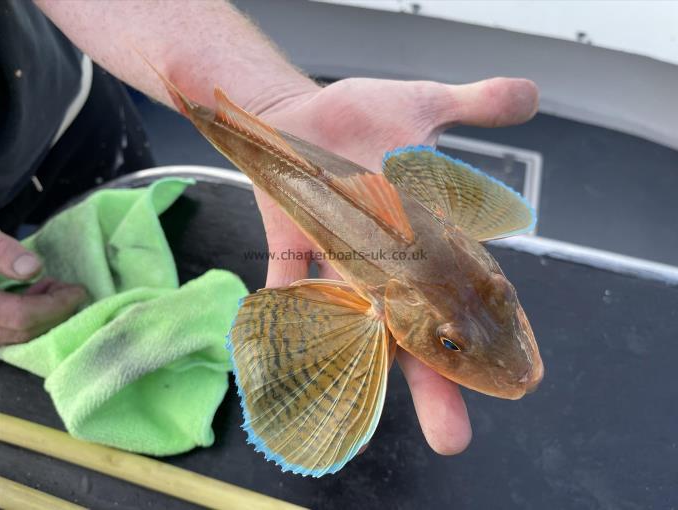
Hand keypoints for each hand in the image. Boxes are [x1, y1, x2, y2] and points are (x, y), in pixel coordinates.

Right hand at [0, 231, 86, 345]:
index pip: (21, 317)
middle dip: (54, 313)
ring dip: (41, 317)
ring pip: (13, 339)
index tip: (78, 290)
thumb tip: (33, 268)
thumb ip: (2, 251)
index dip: (55, 305)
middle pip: (21, 332)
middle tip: (68, 289)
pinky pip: (4, 336)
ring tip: (49, 288)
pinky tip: (32, 296)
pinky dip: (24, 320)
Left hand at [258, 76, 538, 453]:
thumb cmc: (362, 118)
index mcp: (424, 234)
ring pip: (354, 316)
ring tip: (359, 409)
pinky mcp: (291, 240)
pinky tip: (268, 353)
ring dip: (356, 357)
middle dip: (433, 383)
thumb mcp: (422, 104)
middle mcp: (384, 258)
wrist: (295, 117)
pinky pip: (285, 281)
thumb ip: (476, 104)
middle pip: (413, 329)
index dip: (488, 336)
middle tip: (455, 438)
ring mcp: (336, 254)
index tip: (516, 379)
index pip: (463, 294)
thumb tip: (529, 93)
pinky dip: (281, 306)